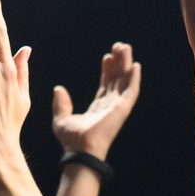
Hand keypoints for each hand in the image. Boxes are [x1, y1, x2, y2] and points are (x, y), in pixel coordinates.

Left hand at [51, 42, 141, 159]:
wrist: (80, 149)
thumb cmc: (71, 140)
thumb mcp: (61, 119)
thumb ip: (61, 103)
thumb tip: (59, 88)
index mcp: (98, 109)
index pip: (106, 85)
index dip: (107, 70)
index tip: (107, 57)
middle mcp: (110, 106)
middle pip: (117, 80)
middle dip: (119, 63)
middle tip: (119, 46)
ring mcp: (118, 107)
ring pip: (125, 81)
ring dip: (126, 64)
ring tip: (125, 47)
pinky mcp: (122, 108)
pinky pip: (131, 90)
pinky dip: (134, 78)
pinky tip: (136, 66)